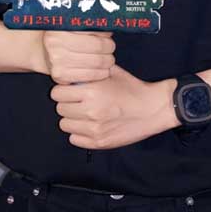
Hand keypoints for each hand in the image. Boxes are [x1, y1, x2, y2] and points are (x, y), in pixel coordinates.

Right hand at [42, 30, 114, 83]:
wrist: (44, 52)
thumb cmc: (63, 36)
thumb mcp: (71, 25)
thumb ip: (88, 24)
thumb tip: (110, 24)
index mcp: (60, 27)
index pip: (94, 29)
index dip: (105, 33)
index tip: (108, 34)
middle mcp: (56, 44)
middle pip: (98, 46)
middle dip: (109, 47)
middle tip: (111, 47)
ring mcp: (57, 62)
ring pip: (97, 62)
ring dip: (108, 61)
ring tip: (109, 58)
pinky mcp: (61, 76)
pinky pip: (90, 75)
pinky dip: (101, 73)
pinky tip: (103, 69)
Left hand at [51, 64, 178, 148]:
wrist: (153, 109)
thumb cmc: (132, 88)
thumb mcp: (112, 72)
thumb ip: (91, 70)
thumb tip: (72, 68)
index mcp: (92, 91)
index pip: (57, 93)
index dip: (62, 90)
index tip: (70, 90)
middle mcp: (91, 111)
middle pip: (60, 109)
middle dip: (67, 103)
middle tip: (78, 101)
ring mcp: (94, 129)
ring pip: (65, 125)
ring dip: (72, 119)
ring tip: (84, 114)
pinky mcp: (99, 143)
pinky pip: (74, 139)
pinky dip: (79, 133)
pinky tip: (89, 125)